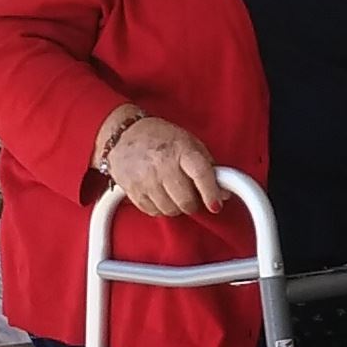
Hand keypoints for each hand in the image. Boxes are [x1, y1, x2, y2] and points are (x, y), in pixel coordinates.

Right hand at [103, 115, 227, 217]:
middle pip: (186, 200)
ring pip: (170, 210)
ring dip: (176, 207)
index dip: (211, 192)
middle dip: (193, 203)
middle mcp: (162, 164)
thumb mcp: (188, 142)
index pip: (201, 173)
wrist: (123, 134)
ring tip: (173, 192)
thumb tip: (223, 191)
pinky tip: (160, 194)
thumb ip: (208, 166)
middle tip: (192, 196)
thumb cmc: (160, 138)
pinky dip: (160, 208)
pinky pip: (153, 212)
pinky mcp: (132, 190)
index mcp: (181, 149)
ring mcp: (146, 179)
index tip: (216, 205)